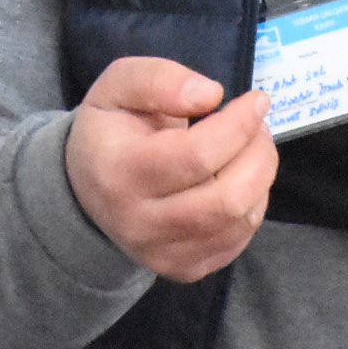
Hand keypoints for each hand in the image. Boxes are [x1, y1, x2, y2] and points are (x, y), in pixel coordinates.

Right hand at [65, 57, 276, 282]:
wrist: (86, 190)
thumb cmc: (110, 130)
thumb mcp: (118, 85)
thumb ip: (159, 79)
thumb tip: (210, 94)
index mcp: (119, 172)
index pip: (197, 155)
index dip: (239, 124)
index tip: (256, 100)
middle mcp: (138, 223)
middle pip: (227, 198)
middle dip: (259, 154)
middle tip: (259, 125)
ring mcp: (161, 254)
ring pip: (239, 221)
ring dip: (261, 176)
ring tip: (253, 146)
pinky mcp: (183, 269)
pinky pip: (238, 240)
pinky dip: (252, 203)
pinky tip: (238, 178)